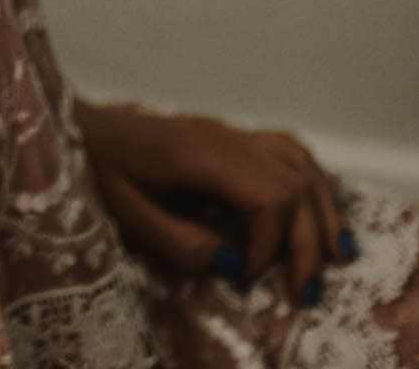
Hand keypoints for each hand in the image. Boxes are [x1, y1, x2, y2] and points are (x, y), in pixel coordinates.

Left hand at [76, 99, 354, 302]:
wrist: (80, 129)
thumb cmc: (98, 170)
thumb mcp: (126, 215)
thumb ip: (178, 242)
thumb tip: (233, 261)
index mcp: (200, 153)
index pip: (268, 194)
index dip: (271, 244)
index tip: (248, 276)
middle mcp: (224, 136)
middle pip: (293, 182)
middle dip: (307, 239)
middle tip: (304, 290)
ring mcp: (229, 132)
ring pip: (298, 161)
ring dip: (321, 207)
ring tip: (338, 254)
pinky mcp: (228, 137)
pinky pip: (285, 149)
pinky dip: (310, 180)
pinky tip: (317, 211)